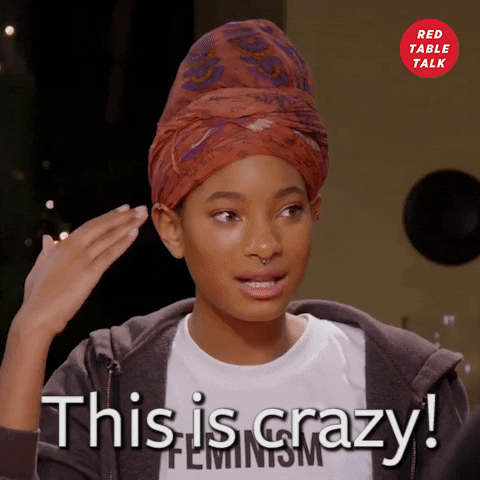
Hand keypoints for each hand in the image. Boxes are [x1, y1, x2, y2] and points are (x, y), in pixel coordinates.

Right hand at [17, 204, 148, 339]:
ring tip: (142, 215)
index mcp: (62, 246)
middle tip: (140, 208)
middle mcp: (73, 247)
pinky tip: (134, 233)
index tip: (123, 209)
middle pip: (102, 227)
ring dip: (127, 225)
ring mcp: (83, 259)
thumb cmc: (37, 296)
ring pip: (109, 238)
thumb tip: (48, 239)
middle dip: (123, 216)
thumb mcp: (38, 268)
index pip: (90, 226)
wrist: (36, 316)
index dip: (108, 217)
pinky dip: (123, 242)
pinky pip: (110, 254)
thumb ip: (46, 252)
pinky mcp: (90, 273)